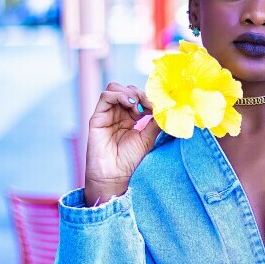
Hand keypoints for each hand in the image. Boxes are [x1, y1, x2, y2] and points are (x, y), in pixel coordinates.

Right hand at [84, 82, 159, 204]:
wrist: (114, 175)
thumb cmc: (129, 159)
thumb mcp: (148, 137)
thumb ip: (155, 122)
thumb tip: (167, 108)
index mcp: (131, 117)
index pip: (139, 97)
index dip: (149, 97)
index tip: (159, 105)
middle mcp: (118, 113)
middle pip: (128, 90)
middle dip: (140, 94)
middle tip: (149, 105)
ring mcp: (108, 114)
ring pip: (115, 88)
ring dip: (129, 93)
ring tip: (138, 107)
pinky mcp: (98, 117)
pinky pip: (106, 96)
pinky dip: (119, 95)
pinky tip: (130, 104)